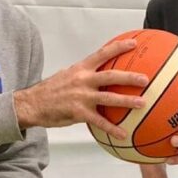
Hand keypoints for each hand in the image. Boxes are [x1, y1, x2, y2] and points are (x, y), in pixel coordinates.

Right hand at [13, 40, 148, 136]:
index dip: (119, 48)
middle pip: (111, 75)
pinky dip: (112, 129)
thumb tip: (101, 72)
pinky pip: (99, 122)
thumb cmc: (51, 90)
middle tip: (146, 79)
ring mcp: (81, 96)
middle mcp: (82, 80)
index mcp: (81, 68)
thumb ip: (84, 73)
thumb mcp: (67, 75)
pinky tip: (123, 134)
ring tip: (142, 104)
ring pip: (109, 98)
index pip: (102, 54)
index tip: (134, 44)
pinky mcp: (78, 112)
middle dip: (130, 77)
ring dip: (127, 101)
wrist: (31, 104)